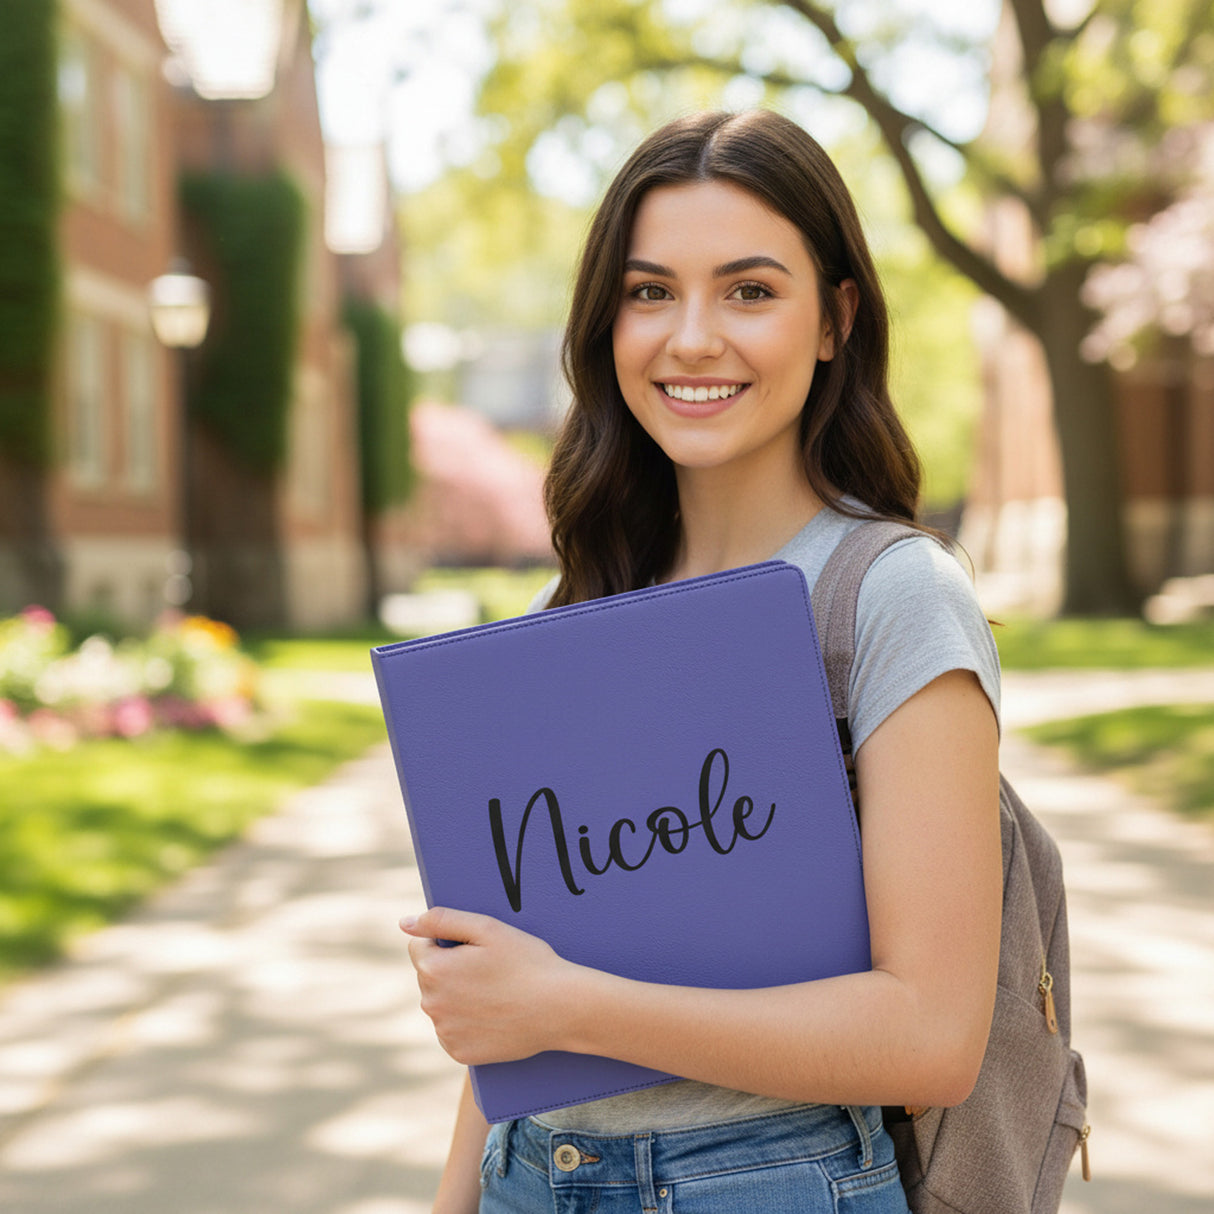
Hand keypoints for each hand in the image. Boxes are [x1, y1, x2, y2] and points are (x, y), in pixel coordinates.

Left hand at [401, 908, 575, 1064]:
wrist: (561, 1008)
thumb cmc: (527, 962)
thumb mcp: (488, 928)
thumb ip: (441, 920)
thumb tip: (405, 923)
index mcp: (433, 970)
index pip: (419, 947)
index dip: (447, 942)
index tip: (475, 948)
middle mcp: (431, 1004)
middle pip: (429, 976)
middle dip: (450, 968)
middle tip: (490, 969)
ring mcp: (445, 1032)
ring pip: (441, 1003)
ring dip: (458, 995)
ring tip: (496, 992)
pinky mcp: (459, 1053)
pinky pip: (453, 1030)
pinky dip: (467, 1022)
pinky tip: (494, 1014)